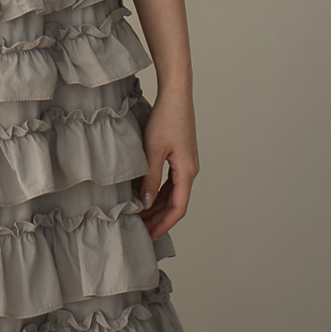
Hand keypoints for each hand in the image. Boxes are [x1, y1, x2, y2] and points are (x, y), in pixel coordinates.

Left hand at [135, 87, 198, 242]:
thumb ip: (149, 179)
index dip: (164, 224)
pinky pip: (170, 181)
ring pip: (172, 193)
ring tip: (140, 217)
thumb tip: (144, 203)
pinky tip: (145, 196)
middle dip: (158, 218)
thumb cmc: (167, 119)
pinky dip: (158, 192)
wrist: (175, 95)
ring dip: (157, 206)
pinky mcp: (179, 156)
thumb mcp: (153, 151)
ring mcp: (185, 163)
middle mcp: (190, 170)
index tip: (150, 236)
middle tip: (140, 230)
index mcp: (187, 172)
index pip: (178, 208)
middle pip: (175, 203)